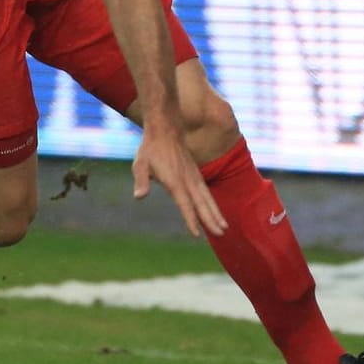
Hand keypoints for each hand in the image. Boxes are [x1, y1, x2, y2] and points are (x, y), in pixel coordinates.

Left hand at [130, 123, 226, 238]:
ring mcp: (194, 177)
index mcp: (175, 181)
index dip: (191, 219)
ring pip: (207, 199)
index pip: (185, 204)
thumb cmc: (151, 149)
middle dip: (211, 220)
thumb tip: (139, 196)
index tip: (197, 234)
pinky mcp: (196, 174)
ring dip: (216, 214)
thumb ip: (141, 181)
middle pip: (201, 204)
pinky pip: (206, 193)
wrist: (166, 129)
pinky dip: (212, 204)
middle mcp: (187, 180)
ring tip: (224, 228)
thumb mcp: (140, 164)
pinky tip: (216, 213)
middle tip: (221, 234)